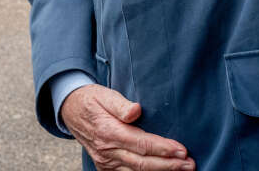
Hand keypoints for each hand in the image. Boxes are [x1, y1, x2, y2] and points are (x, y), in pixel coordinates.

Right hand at [59, 85, 192, 170]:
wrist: (69, 110)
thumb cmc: (91, 100)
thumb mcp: (104, 94)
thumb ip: (120, 104)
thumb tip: (136, 111)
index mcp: (108, 131)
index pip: (141, 144)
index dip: (163, 148)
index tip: (182, 150)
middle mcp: (107, 150)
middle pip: (142, 163)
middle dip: (168, 165)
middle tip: (189, 164)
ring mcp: (105, 161)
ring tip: (182, 169)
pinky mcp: (105, 166)